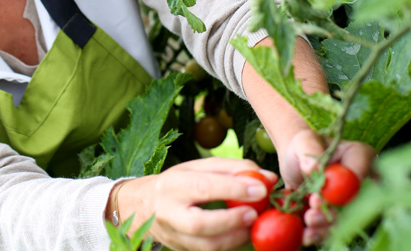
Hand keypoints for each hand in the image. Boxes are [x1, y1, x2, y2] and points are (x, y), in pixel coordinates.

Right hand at [111, 157, 277, 250]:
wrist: (142, 207)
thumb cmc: (178, 183)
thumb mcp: (198, 167)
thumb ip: (233, 169)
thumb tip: (268, 178)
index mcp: (173, 183)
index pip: (204, 186)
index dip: (234, 188)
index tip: (261, 188)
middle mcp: (170, 212)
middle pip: (199, 223)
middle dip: (231, 220)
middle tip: (254, 213)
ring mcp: (174, 235)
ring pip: (205, 245)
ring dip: (234, 238)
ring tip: (252, 225)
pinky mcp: (181, 250)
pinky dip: (229, 245)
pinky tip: (242, 234)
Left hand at [279, 129, 375, 245]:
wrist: (295, 162)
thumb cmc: (303, 146)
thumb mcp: (303, 141)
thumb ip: (309, 151)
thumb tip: (312, 169)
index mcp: (361, 156)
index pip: (359, 176)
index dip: (340, 192)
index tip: (316, 199)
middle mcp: (364, 180)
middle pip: (355, 203)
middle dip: (333, 214)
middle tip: (311, 217)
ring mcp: (355, 199)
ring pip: (346, 219)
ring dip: (327, 227)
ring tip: (307, 227)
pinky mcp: (343, 214)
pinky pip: (336, 227)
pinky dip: (321, 233)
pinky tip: (307, 236)